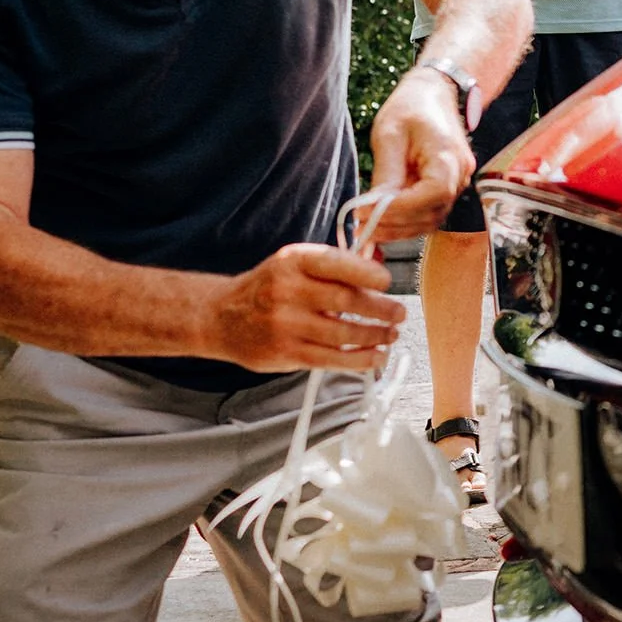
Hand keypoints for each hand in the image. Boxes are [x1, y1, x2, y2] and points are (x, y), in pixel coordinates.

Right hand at [208, 243, 403, 372]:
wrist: (221, 317)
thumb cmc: (269, 287)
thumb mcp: (293, 263)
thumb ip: (331, 267)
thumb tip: (379, 275)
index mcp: (293, 262)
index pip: (336, 264)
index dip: (366, 273)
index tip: (387, 282)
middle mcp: (287, 292)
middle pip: (345, 301)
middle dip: (380, 309)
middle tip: (400, 313)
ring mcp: (285, 325)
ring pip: (342, 334)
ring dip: (375, 336)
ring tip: (392, 334)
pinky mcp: (286, 354)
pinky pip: (331, 360)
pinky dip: (360, 360)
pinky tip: (376, 356)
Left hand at [367, 67, 477, 237]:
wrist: (434, 95)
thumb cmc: (411, 108)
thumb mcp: (390, 134)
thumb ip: (386, 172)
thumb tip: (374, 207)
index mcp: (448, 156)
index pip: (433, 194)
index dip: (401, 209)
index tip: (368, 213)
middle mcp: (460, 174)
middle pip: (432, 213)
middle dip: (395, 225)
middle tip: (360, 228)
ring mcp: (457, 184)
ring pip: (430, 219)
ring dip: (399, 229)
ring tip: (366, 228)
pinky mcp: (447, 189)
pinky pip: (428, 213)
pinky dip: (405, 222)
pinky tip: (381, 221)